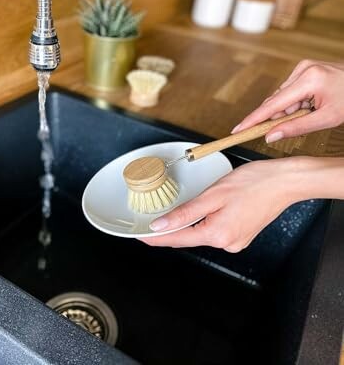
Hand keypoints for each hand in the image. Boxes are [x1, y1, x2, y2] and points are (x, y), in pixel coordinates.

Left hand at [140, 158, 307, 252]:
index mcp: (218, 234)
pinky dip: (204, 223)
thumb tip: (160, 225)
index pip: (177, 239)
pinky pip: (214, 231)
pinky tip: (202, 212)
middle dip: (170, 229)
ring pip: (201, 234)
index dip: (155, 238)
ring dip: (189, 224)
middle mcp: (227, 243)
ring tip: (177, 213)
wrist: (286, 181)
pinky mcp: (241, 235)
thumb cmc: (254, 182)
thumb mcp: (213, 194)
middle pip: (188, 237)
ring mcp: (235, 241)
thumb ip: (184, 213)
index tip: (138, 236)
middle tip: (151, 222)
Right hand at [231, 60, 343, 142]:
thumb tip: (271, 136)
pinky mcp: (306, 69)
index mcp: (309, 79)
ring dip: (290, 110)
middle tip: (283, 129)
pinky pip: (291, 91)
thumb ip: (297, 128)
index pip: (273, 104)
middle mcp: (303, 69)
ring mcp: (304, 67)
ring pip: (283, 97)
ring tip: (311, 113)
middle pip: (276, 100)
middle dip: (279, 116)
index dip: (254, 119)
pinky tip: (309, 106)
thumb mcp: (328, 119)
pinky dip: (295, 103)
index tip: (238, 129)